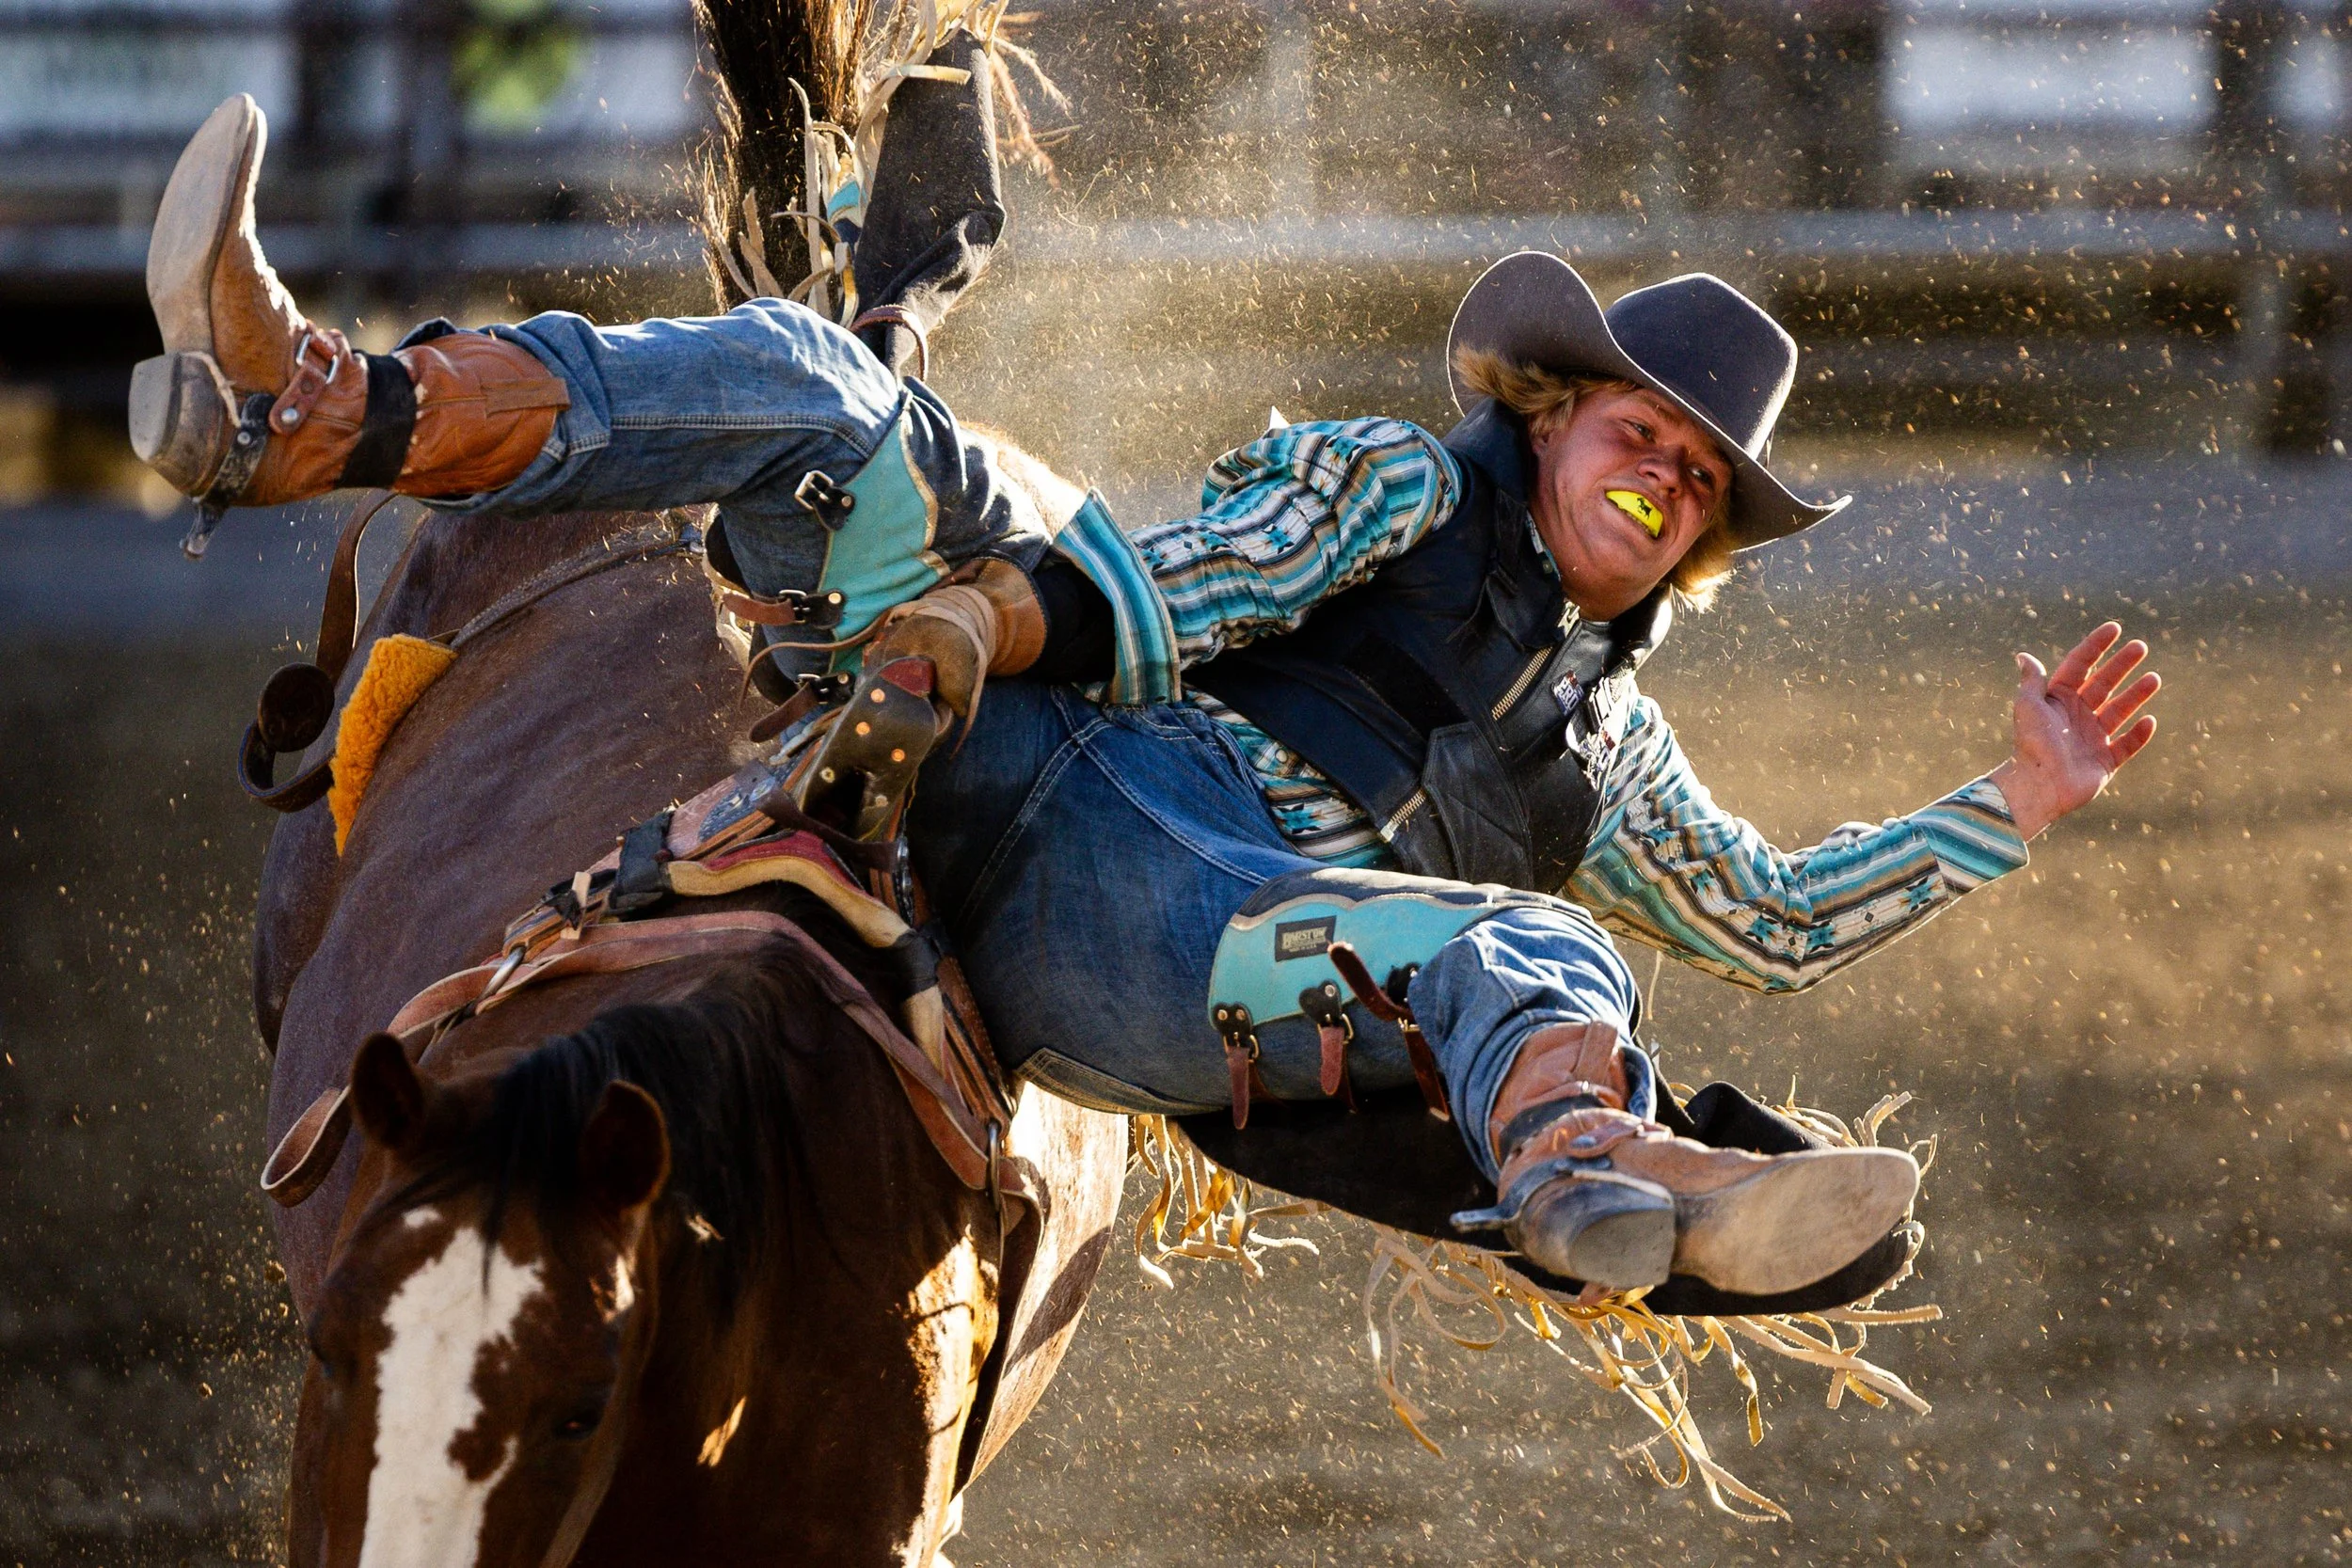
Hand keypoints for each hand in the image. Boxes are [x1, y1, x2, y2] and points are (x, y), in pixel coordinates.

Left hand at [1988, 622, 2159, 839]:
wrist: (2038, 786)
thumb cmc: (2030, 743)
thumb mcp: (2028, 706)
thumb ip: (2032, 681)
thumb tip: (2023, 656)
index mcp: (2058, 700)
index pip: (2080, 666)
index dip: (2096, 646)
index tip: (2114, 627)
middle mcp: (2076, 717)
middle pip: (2104, 684)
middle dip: (2122, 665)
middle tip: (2140, 647)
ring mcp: (2092, 739)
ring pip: (2119, 711)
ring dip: (2136, 695)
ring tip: (2154, 678)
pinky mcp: (2104, 762)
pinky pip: (2126, 745)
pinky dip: (2139, 735)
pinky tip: (2149, 720)